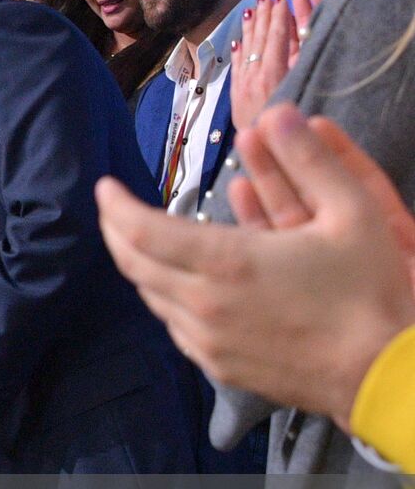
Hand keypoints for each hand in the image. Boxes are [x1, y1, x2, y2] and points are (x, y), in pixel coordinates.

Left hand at [97, 104, 414, 431]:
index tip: (105, 185)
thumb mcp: (353, 212)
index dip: (115, 205)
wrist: (383, 376)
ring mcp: (206, 340)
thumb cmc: (370, 293)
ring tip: (139, 239)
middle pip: (134, 263)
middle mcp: (203, 303)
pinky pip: (173, 325)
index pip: (142, 230)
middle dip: (115, 230)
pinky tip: (174, 282)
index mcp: (226, 263)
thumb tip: (277, 112)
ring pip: (150, 295)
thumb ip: (310, 159)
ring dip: (139, 264)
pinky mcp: (217, 366)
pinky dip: (164, 296)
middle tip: (112, 208)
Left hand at [232, 0, 300, 128]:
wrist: (258, 158)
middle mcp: (252, 78)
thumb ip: (298, 68)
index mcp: (271, 75)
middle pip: (259, 40)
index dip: (279, 17)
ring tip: (252, 8)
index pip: (276, 38)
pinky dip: (237, 51)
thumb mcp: (298, 94)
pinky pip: (236, 66)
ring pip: (245, 50)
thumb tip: (301, 41)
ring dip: (250, 28)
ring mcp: (241, 86)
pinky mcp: (234, 96)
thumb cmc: (284, 130)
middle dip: (264, 16)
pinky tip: (237, 40)